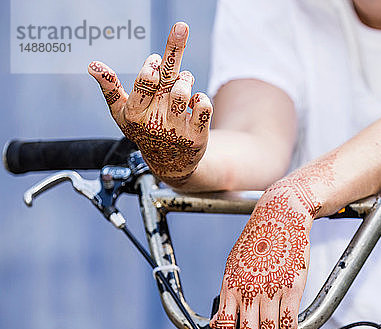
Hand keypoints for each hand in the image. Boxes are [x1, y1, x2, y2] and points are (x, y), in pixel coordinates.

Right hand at [88, 22, 211, 185]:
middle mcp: (155, 121)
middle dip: (173, 53)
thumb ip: (109, 88)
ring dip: (186, 79)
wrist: (169, 163)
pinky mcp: (197, 135)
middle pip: (168, 79)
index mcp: (134, 113)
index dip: (154, 65)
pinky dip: (202, 98)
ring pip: (185, 90)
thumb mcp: (122, 112)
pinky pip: (204, 105)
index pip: (146, 80)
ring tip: (183, 81)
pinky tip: (195, 102)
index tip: (156, 61)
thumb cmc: (144, 131)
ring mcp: (177, 129)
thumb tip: (92, 65)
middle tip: (180, 31)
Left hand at [210, 180, 321, 328]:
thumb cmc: (258, 240)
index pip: (224, 328)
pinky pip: (290, 321)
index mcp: (230, 287)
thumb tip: (222, 318)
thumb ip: (230, 291)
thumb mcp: (234, 263)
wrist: (280, 217)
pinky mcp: (291, 287)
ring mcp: (270, 290)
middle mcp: (248, 291)